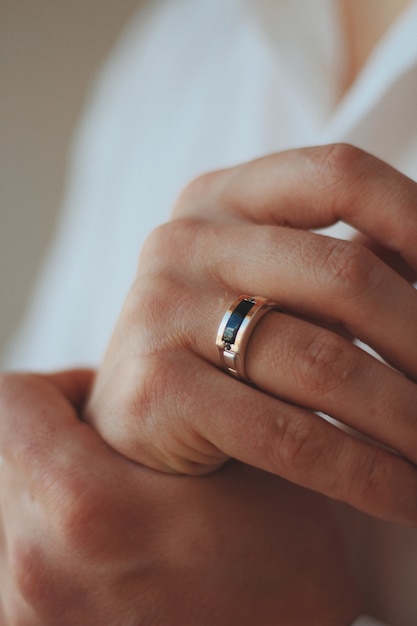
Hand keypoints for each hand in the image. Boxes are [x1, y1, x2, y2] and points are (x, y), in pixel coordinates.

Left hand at [0, 371, 361, 624]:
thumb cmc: (284, 579)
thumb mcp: (249, 473)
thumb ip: (189, 409)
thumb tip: (149, 369)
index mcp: (84, 510)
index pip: (12, 403)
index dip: (55, 387)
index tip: (96, 399)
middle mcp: (34, 571)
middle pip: (6, 456)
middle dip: (60, 441)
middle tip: (121, 452)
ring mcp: (29, 617)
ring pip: (10, 507)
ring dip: (54, 491)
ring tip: (124, 503)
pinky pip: (20, 559)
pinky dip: (54, 539)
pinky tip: (117, 548)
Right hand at [86, 144, 416, 525]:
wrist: (141, 408)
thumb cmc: (226, 339)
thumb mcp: (282, 284)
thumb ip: (352, 264)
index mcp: (221, 197)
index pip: (338, 175)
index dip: (416, 216)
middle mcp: (186, 242)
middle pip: (345, 276)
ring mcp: (162, 311)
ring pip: (324, 364)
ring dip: (407, 418)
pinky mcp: (157, 388)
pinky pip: (287, 435)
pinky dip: (362, 473)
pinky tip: (404, 496)